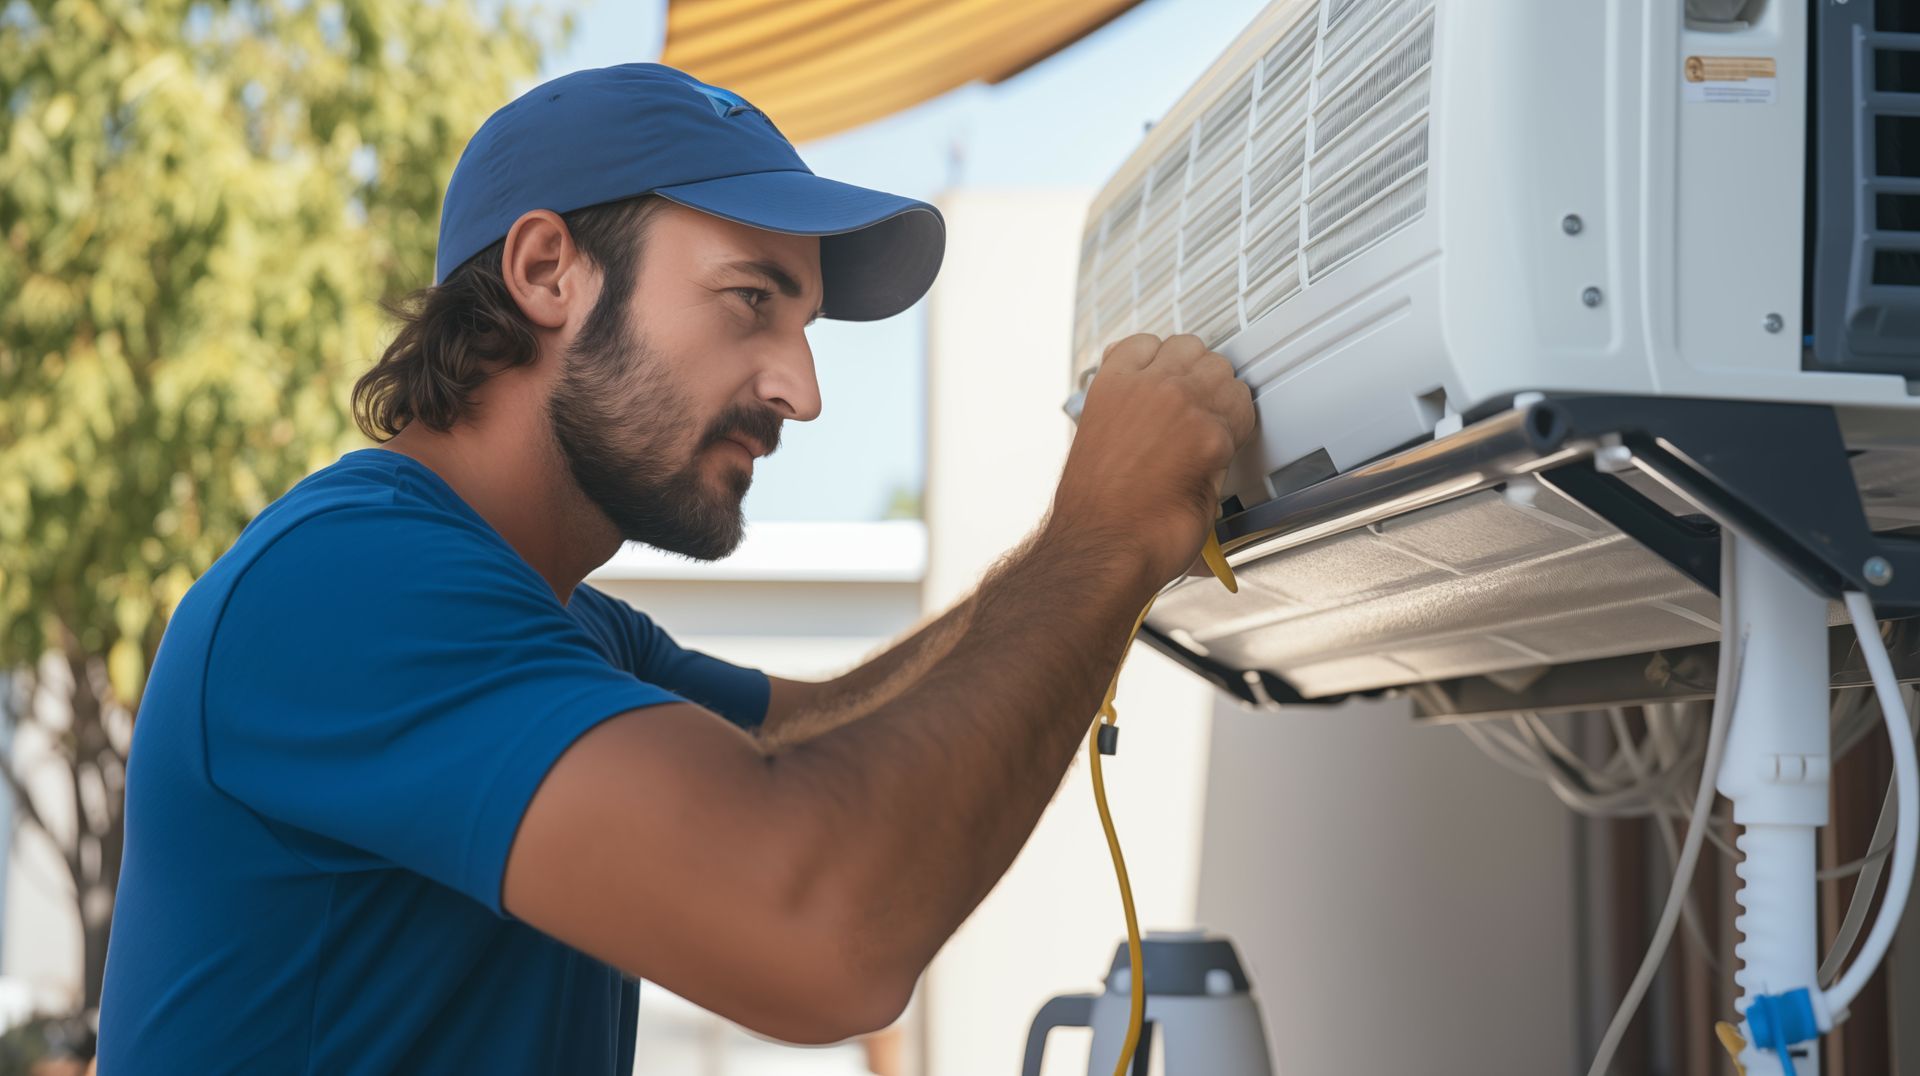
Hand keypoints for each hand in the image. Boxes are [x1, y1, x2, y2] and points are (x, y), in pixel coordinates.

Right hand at [1051, 334, 1254, 585]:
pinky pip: (1241, 410)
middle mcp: (1144, 385)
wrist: (1106, 546)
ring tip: (1209, 433)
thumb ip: (1125, 411)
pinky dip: (1237, 430)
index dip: (1163, 364)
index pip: (1147, 343)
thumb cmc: (1099, 512)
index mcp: (1110, 386)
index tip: (1168, 381)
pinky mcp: (1210, 433)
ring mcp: (1178, 403)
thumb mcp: (1097, 440)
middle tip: (1196, 412)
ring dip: (1221, 398)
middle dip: (1196, 377)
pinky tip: (1219, 453)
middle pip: (1190, 348)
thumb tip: (1151, 409)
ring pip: (1221, 371)